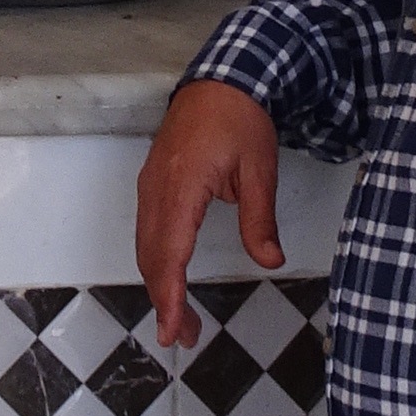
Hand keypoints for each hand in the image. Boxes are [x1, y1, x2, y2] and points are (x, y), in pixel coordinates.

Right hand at [139, 79, 282, 352]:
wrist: (222, 78)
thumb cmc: (241, 120)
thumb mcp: (260, 171)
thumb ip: (260, 219)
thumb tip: (270, 261)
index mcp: (182, 186)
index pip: (170, 253)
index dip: (170, 296)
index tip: (173, 330)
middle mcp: (156, 188)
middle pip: (151, 257)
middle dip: (164, 300)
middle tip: (185, 336)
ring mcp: (150, 184)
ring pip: (145, 246)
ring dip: (159, 283)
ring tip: (180, 316)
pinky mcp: (152, 182)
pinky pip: (147, 229)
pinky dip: (156, 260)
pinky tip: (170, 277)